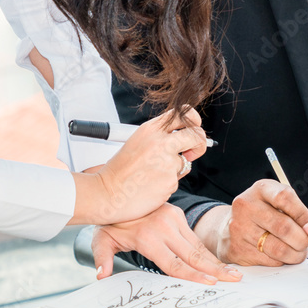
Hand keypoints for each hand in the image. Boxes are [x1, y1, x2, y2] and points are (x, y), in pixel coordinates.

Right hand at [70, 108, 207, 225]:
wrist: (107, 193)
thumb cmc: (120, 171)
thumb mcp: (139, 143)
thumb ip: (161, 139)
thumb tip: (187, 142)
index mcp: (151, 129)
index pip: (183, 114)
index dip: (194, 121)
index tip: (194, 129)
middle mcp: (161, 142)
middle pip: (196, 135)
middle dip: (200, 144)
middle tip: (193, 152)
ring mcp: (167, 161)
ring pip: (185, 162)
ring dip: (175, 170)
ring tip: (152, 175)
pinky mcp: (170, 180)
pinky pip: (176, 180)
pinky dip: (167, 184)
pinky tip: (150, 185)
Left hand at [92, 203, 242, 283]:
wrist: (114, 193)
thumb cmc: (109, 221)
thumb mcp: (102, 240)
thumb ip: (103, 259)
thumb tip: (102, 276)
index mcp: (147, 238)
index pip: (174, 263)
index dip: (193, 275)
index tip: (210, 283)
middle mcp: (164, 228)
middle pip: (194, 255)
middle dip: (215, 269)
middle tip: (233, 279)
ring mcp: (173, 219)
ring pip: (198, 245)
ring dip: (215, 260)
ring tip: (232, 272)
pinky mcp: (177, 214)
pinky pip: (193, 237)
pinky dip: (206, 251)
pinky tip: (216, 262)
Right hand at [195, 180, 307, 265]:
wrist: (235, 227)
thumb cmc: (272, 216)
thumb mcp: (294, 210)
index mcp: (262, 189)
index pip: (284, 198)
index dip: (303, 215)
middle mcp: (246, 205)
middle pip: (283, 227)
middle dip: (302, 240)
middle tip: (306, 244)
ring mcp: (238, 227)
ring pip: (277, 248)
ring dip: (295, 255)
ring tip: (298, 252)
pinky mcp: (236, 249)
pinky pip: (268, 261)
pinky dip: (281, 262)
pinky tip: (281, 256)